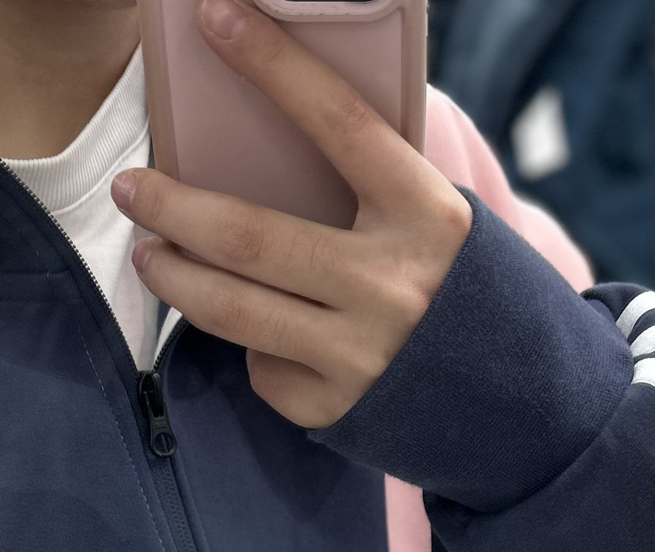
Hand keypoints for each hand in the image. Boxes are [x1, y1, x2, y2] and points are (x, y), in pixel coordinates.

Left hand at [111, 0, 470, 427]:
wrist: (522, 406)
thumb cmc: (461, 293)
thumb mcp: (434, 224)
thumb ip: (370, 189)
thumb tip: (268, 140)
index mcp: (426, 215)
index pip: (337, 123)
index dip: (271, 65)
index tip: (213, 17)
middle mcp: (391, 285)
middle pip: (249, 237)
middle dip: (173, 207)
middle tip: (131, 187)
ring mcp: (359, 354)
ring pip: (232, 309)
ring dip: (174, 277)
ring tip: (148, 253)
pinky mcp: (336, 409)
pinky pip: (262, 367)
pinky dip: (250, 347)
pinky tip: (256, 335)